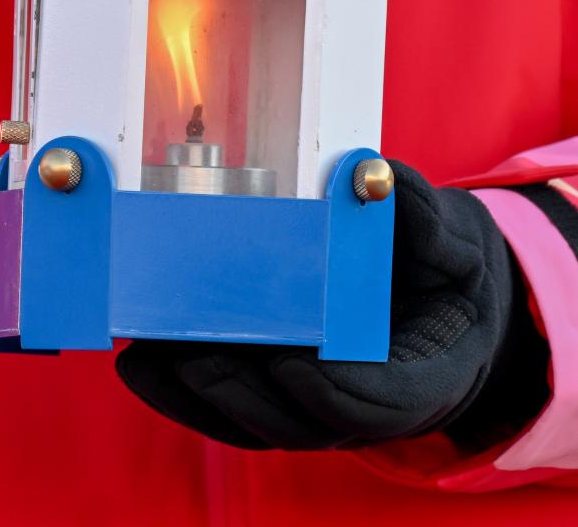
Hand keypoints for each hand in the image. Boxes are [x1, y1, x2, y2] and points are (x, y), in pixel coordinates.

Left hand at [116, 163, 548, 450]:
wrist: (436, 302)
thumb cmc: (445, 271)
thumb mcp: (454, 241)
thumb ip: (425, 216)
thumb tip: (377, 174)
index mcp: (427, 376)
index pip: (382, 402)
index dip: (336, 391)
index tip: (292, 362)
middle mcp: (368, 404)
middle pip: (303, 423)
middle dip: (244, 395)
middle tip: (194, 358)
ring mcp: (320, 406)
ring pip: (257, 422)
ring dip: (199, 397)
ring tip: (147, 358)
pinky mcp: (282, 394)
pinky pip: (233, 409)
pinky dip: (185, 395)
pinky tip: (141, 364)